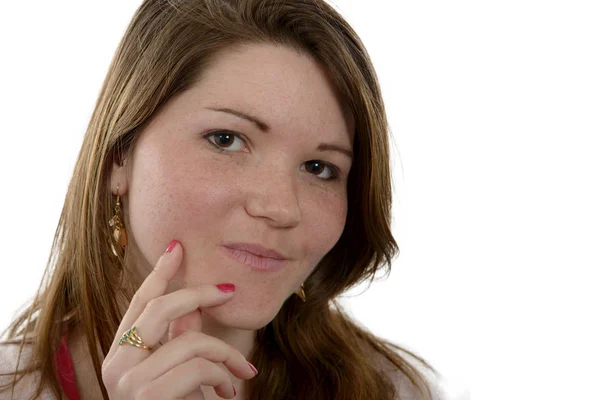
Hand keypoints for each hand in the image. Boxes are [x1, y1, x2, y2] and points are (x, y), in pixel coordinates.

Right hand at [101, 240, 256, 398]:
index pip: (139, 304)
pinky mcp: (146, 394)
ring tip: (241, 374)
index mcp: (120, 354)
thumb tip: (192, 309)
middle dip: (199, 294)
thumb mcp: (179, 374)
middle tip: (230, 292)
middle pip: (160, 308)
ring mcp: (126, 380)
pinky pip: (199, 366)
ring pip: (190, 340)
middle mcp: (115, 364)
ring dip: (226, 356)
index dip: (159, 273)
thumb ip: (179, 341)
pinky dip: (223, 374)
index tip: (176, 247)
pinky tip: (228, 393)